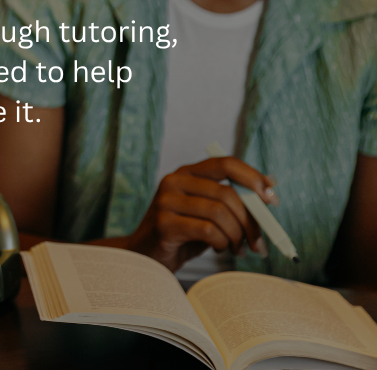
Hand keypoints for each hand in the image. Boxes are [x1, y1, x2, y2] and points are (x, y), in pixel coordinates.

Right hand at [126, 157, 276, 270]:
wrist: (148, 256)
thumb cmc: (184, 233)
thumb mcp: (209, 212)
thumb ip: (233, 198)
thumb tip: (271, 184)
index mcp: (187, 173)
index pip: (225, 163)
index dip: (253, 178)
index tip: (272, 199)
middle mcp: (174, 181)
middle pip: (227, 194)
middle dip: (251, 221)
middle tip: (258, 242)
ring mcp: (166, 201)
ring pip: (220, 213)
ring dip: (237, 236)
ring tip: (238, 249)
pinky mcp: (164, 223)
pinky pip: (208, 230)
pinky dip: (222, 243)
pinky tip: (219, 248)